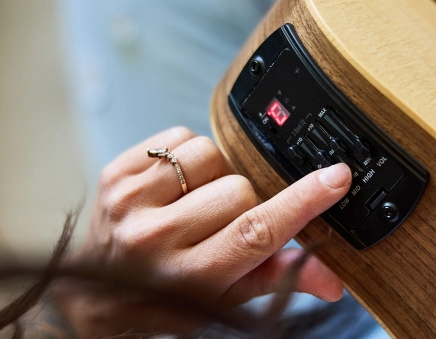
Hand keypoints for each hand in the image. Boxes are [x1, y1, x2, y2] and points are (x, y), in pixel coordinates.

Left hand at [52, 127, 351, 335]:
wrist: (100, 290)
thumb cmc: (166, 297)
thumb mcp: (226, 299)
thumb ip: (279, 279)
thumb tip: (332, 280)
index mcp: (191, 276)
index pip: (258, 231)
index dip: (302, 202)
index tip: (335, 177)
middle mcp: (156, 238)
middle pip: (239, 188)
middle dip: (243, 200)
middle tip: (221, 221)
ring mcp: (131, 202)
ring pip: (210, 155)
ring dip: (214, 176)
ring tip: (194, 202)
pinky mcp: (117, 173)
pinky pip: (179, 138)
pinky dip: (187, 157)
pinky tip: (175, 185)